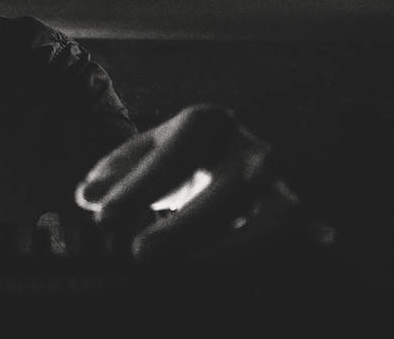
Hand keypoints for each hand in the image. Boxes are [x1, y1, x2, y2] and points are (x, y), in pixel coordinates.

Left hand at [74, 103, 331, 266]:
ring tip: (185, 272)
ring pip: (274, 217)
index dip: (138, 188)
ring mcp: (281, 184)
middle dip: (186, 226)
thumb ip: (114, 175)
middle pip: (228, 189)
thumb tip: (87, 196)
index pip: (172, 155)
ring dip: (232, 250)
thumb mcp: (142, 157)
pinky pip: (306, 232)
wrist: (228, 159)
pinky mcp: (299, 216)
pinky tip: (303, 253)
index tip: (102, 219)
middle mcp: (250, 148)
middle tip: (141, 254)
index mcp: (206, 122)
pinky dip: (305, 242)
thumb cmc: (176, 162)